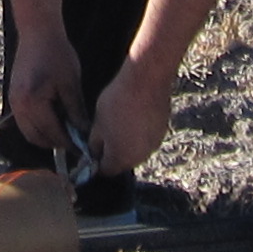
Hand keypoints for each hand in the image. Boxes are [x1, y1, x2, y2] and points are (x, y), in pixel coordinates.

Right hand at [5, 30, 87, 156]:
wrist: (38, 32)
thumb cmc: (57, 53)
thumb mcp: (70, 83)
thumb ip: (76, 111)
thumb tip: (83, 133)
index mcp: (33, 101)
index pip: (52, 132)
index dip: (68, 143)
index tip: (82, 149)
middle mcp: (18, 105)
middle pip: (36, 137)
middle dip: (56, 144)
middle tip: (75, 145)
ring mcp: (13, 101)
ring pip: (29, 132)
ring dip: (46, 138)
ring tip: (66, 136)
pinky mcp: (13, 97)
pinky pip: (24, 122)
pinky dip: (38, 128)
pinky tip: (54, 123)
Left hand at [88, 60, 174, 178]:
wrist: (147, 81)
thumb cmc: (117, 102)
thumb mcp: (98, 123)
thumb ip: (94, 143)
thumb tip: (94, 152)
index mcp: (121, 158)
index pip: (105, 170)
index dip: (96, 162)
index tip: (91, 150)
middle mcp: (139, 157)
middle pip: (121, 162)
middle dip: (111, 153)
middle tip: (103, 134)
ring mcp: (153, 145)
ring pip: (135, 151)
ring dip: (126, 143)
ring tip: (118, 123)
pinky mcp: (161, 132)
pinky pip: (145, 139)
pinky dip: (138, 134)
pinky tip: (132, 117)